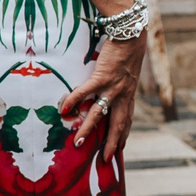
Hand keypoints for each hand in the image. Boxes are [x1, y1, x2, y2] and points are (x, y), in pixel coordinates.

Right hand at [56, 34, 145, 153]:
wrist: (131, 35)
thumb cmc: (127, 54)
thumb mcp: (127, 75)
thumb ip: (119, 87)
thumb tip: (107, 94)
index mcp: (129, 95)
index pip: (127, 121)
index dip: (123, 136)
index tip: (119, 151)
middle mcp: (123, 94)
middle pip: (118, 124)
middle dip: (111, 143)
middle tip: (104, 159)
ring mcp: (113, 86)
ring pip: (100, 113)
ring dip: (88, 129)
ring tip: (77, 143)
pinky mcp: (102, 76)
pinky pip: (86, 91)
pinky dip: (74, 100)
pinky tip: (64, 109)